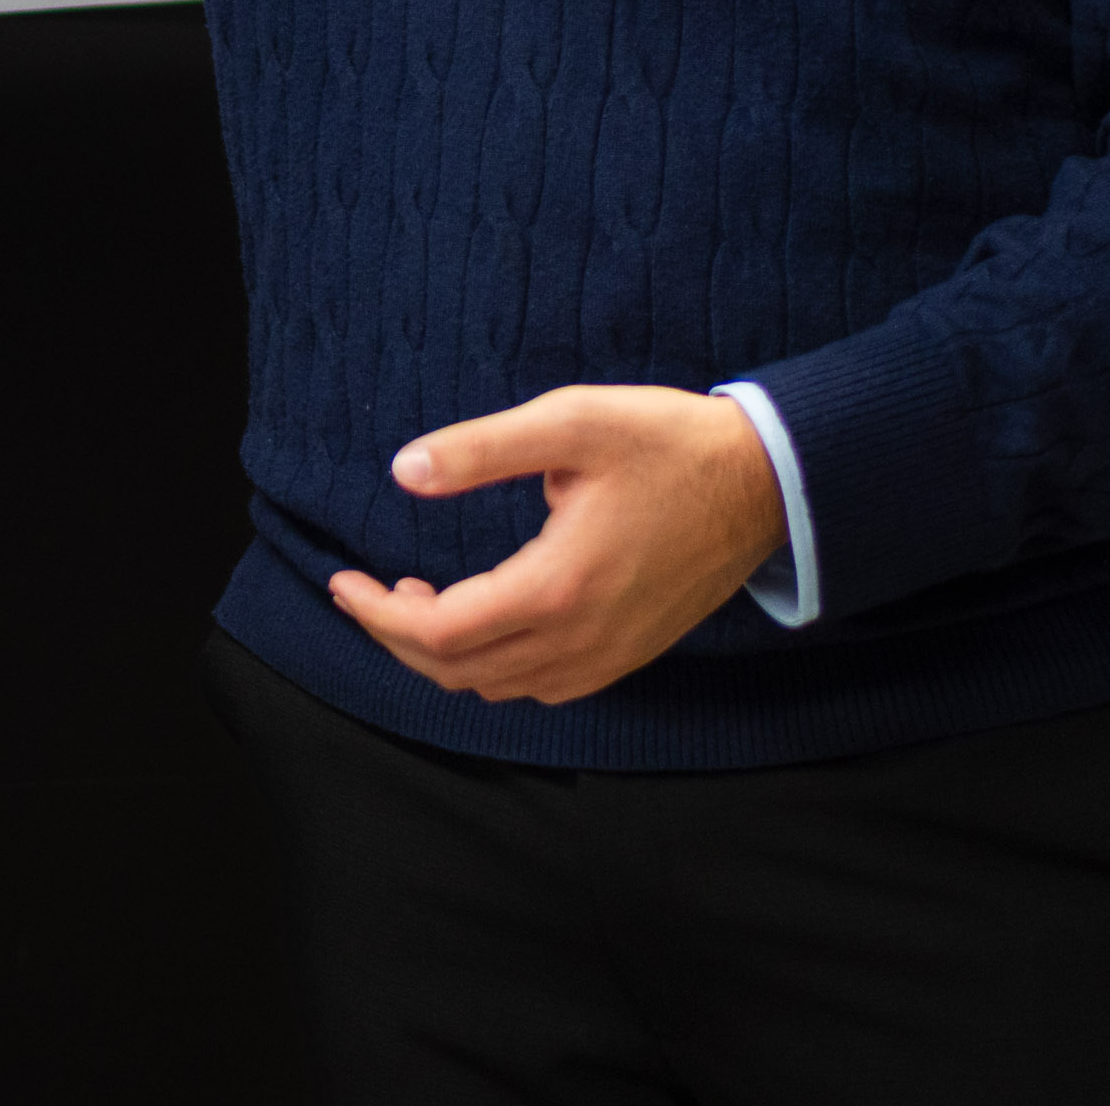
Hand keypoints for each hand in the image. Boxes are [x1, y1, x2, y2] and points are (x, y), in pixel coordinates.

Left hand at [329, 384, 786, 705]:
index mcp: (557, 586)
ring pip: (498, 687)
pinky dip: (491, 666)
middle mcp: (581, 639)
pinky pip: (540, 687)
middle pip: (458, 672)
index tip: (341, 582)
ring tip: (416, 595)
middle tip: (366, 590)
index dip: (379, 614)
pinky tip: (483, 616)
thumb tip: (403, 470)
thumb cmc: (668, 443)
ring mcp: (608, 656)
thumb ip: (480, 449)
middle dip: (397, 637)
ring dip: (443, 655)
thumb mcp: (570, 422)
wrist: (768, 483)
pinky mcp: (628, 655)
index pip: (440, 631)